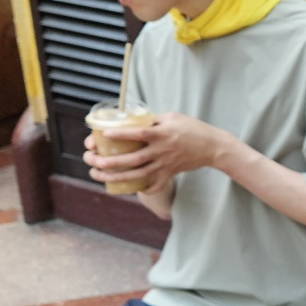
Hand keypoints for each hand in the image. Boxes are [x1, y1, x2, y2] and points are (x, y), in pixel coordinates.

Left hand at [83, 112, 230, 193]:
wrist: (212, 146)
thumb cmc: (192, 128)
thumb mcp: (172, 117)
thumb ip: (152, 119)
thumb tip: (132, 118)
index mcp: (162, 134)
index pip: (138, 134)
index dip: (121, 134)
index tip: (104, 134)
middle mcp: (162, 151)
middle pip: (133, 159)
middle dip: (110, 162)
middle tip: (93, 161)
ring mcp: (165, 164)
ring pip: (138, 174)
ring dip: (117, 177)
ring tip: (100, 176)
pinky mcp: (170, 173)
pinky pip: (155, 185)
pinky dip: (143, 189)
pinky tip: (131, 189)